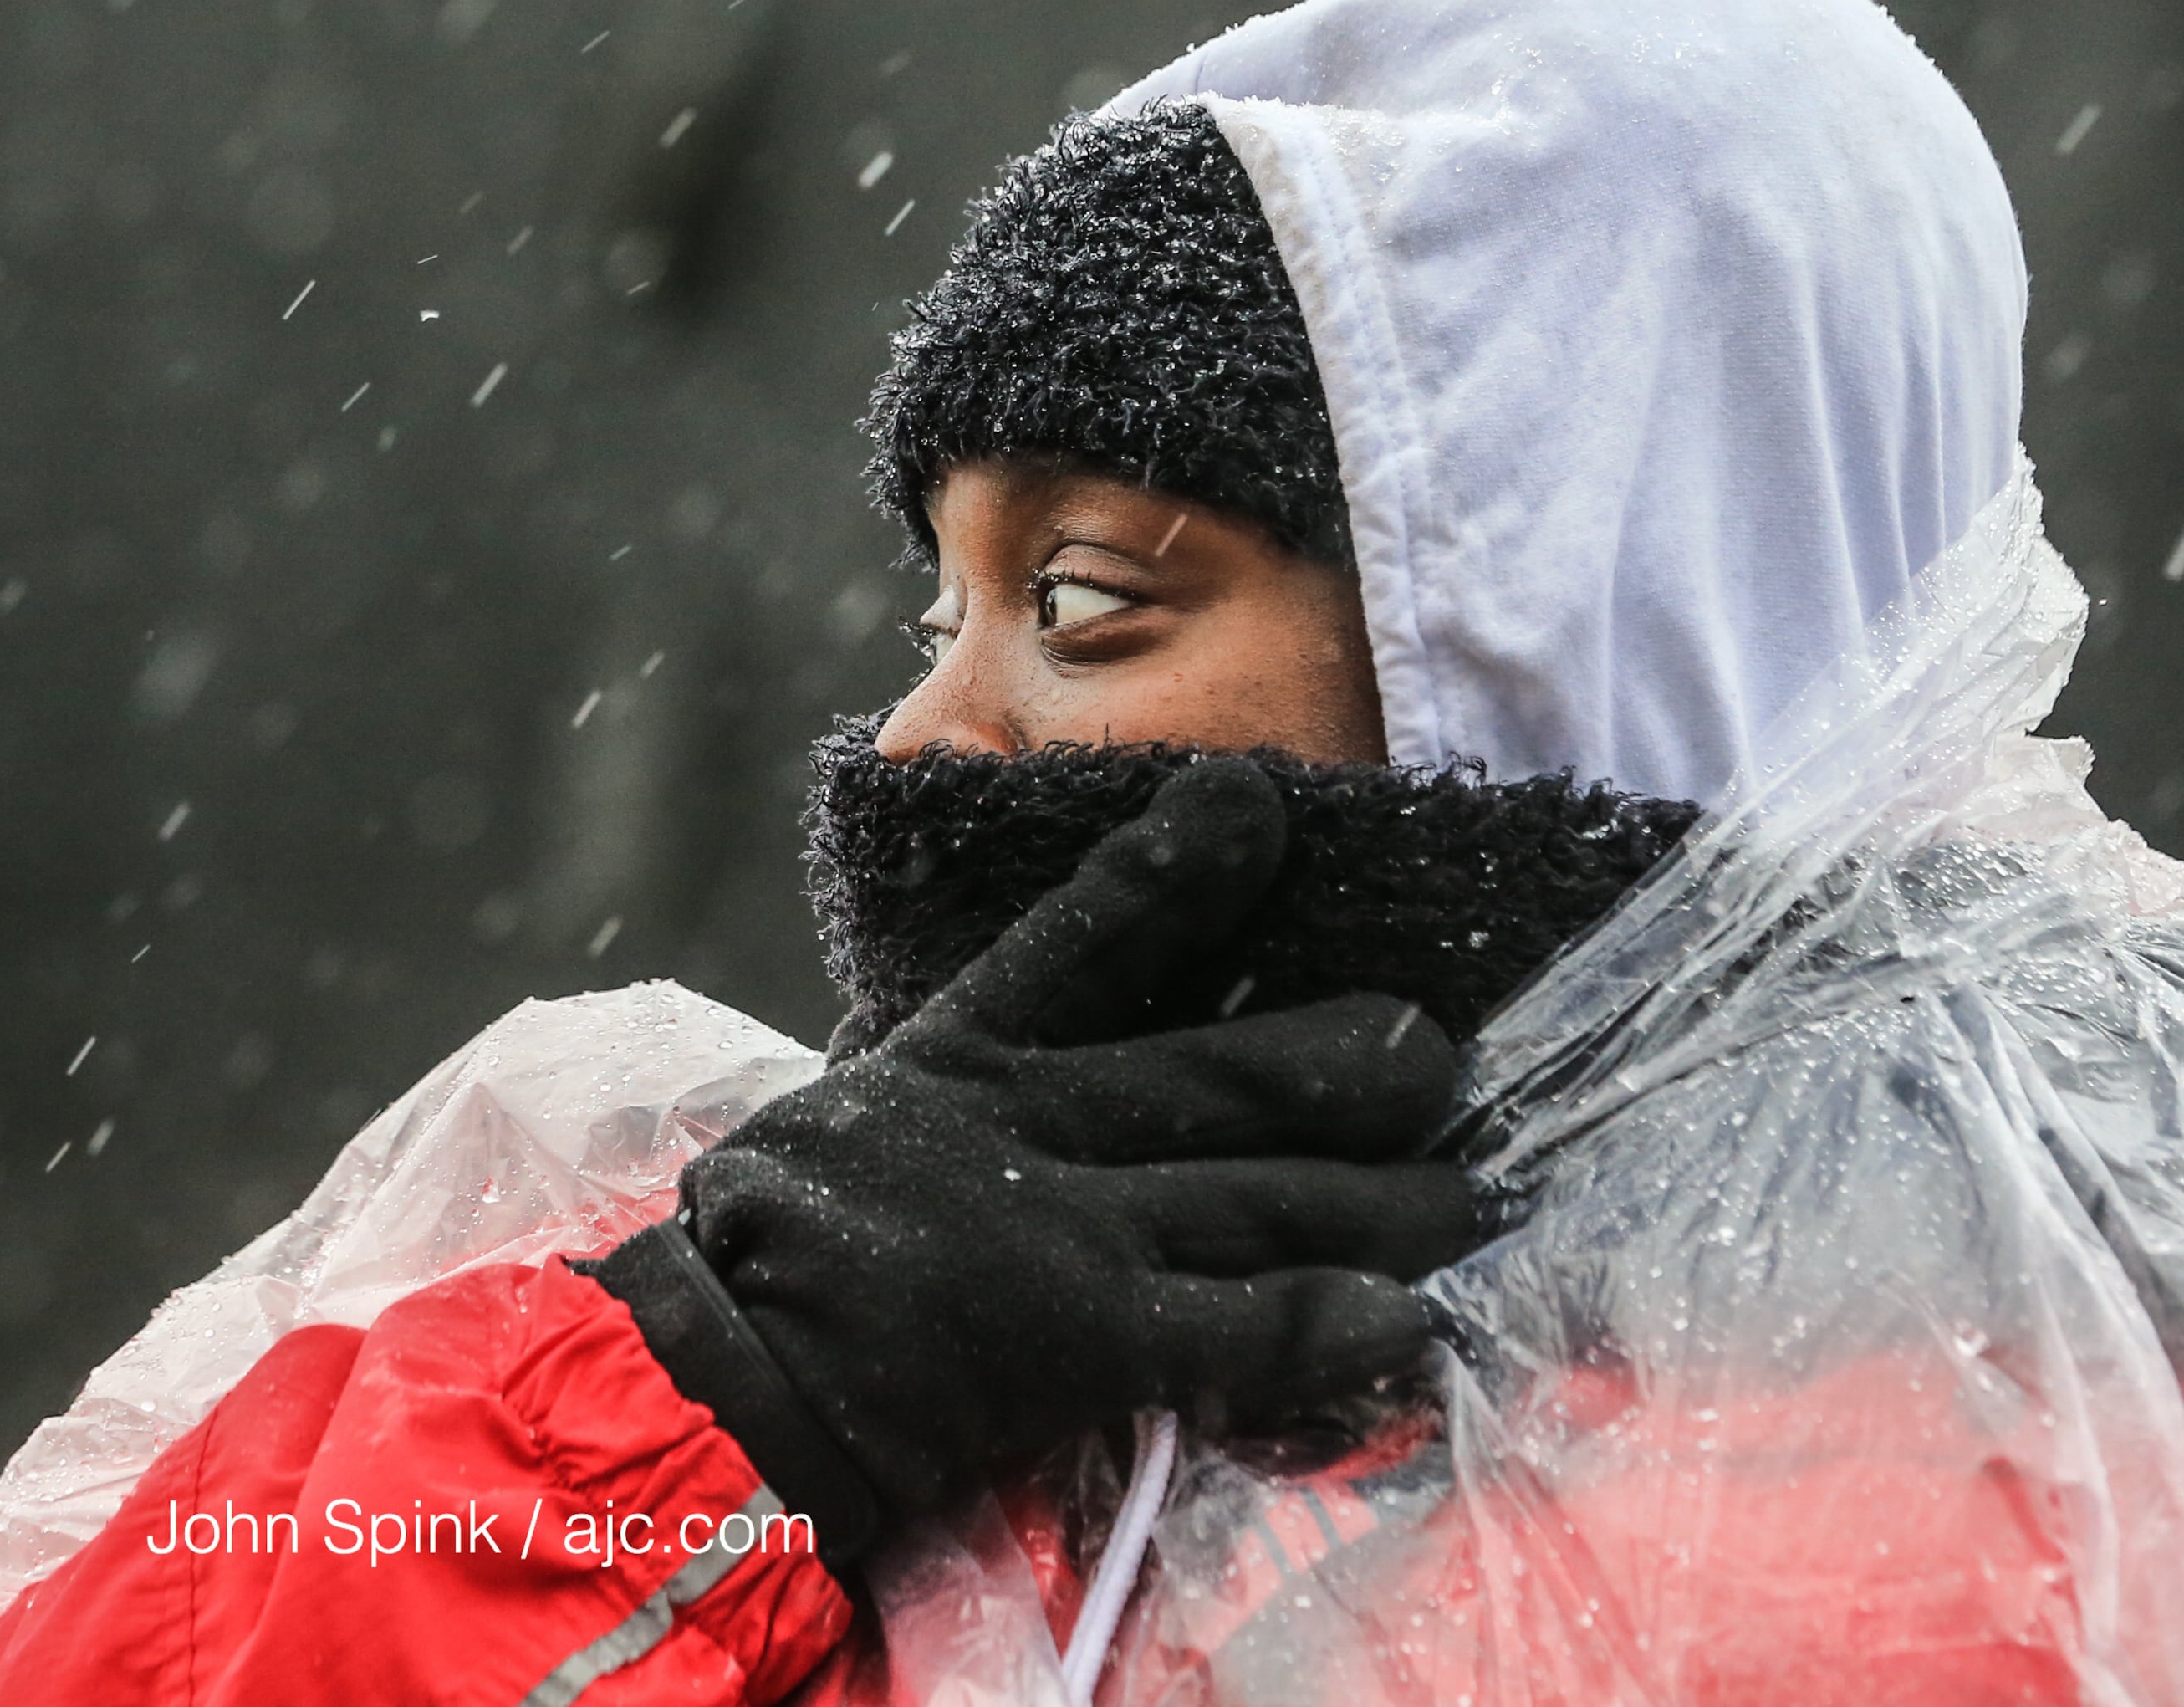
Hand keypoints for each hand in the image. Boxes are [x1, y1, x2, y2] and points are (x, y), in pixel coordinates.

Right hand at [583, 761, 1498, 1560]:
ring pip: (1266, 1194)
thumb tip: (980, 1057)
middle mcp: (1026, 1120)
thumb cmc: (769, 1259)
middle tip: (1439, 1056)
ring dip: (1388, 1201)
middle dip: (1349, 1059)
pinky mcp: (1079, 1335)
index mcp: (961, 1055)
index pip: (1079, 937)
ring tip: (1471, 1199)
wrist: (712, 1378)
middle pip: (1225, 1071)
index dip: (1176, 867)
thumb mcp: (849, 1122)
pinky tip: (1408, 1323)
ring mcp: (1061, 1225)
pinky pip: (1238, 1325)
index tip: (1256, 806)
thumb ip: (931, 1084)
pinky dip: (1333, 1325)